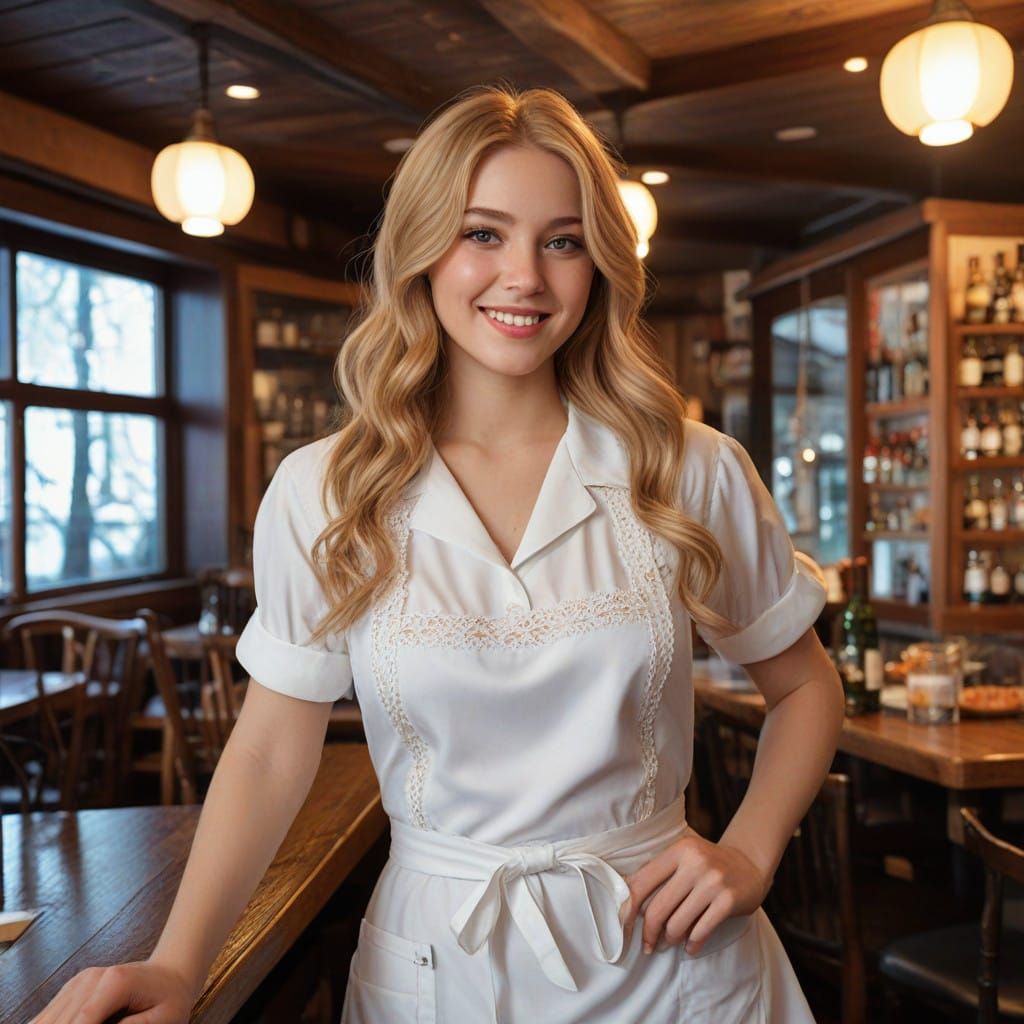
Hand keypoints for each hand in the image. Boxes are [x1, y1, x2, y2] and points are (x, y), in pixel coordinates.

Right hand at [29, 959, 196, 1023]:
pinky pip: (48, 1015)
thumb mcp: (162, 1019)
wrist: (170, 971)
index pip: (80, 1023)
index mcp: (115, 983)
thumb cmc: (171, 999)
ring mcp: (79, 981)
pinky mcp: (72, 988)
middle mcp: (91, 978)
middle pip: (59, 1022)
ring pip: (47, 1018)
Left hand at [622, 833, 769, 955]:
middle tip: (648, 944)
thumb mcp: (684, 857)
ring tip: (670, 941)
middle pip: (658, 907)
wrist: (750, 863)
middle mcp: (695, 862)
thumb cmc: (708, 864)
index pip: (643, 882)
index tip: (625, 926)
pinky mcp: (728, 900)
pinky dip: (692, 944)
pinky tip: (690, 947)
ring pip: (678, 923)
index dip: (629, 908)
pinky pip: (701, 930)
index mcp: (678, 850)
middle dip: (650, 932)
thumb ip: (660, 873)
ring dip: (671, 938)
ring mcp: (713, 881)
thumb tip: (626, 902)